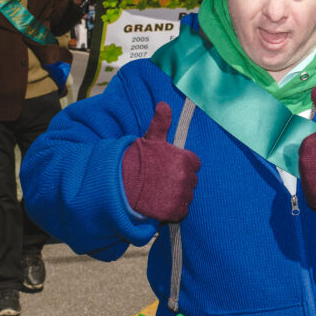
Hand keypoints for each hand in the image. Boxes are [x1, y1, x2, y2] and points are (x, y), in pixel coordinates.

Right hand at [122, 102, 200, 222]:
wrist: (121, 185)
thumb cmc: (137, 161)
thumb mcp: (150, 140)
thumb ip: (161, 123)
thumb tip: (163, 104)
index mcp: (184, 160)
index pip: (195, 164)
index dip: (183, 165)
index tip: (170, 167)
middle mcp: (185, 178)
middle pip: (192, 181)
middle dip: (181, 180)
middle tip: (163, 180)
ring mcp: (180, 195)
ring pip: (187, 196)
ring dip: (178, 195)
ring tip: (160, 192)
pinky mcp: (174, 211)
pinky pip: (182, 211)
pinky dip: (174, 210)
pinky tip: (161, 203)